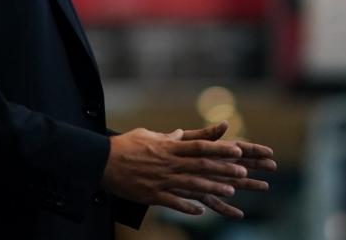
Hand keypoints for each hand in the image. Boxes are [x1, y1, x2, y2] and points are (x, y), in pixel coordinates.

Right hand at [101, 127, 246, 215]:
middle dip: (223, 169)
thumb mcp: (148, 136)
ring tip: (230, 191)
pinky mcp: (152, 194)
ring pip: (191, 184)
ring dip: (212, 188)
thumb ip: (168, 138)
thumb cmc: (125, 146)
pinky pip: (172, 202)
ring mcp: (161, 179)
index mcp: (169, 147)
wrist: (102, 161)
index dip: (219, 149)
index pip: (200, 147)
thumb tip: (180, 134)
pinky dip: (187, 207)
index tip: (238, 150)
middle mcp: (168, 163)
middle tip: (243, 172)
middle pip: (200, 166)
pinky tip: (201, 211)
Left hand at [172, 121, 277, 217]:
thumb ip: (207, 135)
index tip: (269, 151)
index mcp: (211, 150)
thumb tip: (225, 124)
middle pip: (239, 164)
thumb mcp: (188, 141)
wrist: (151, 166)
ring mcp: (208, 178)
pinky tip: (238, 215)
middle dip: (257, 165)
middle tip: (274, 166)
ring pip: (232, 183)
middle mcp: (213, 164)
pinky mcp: (199, 192)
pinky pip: (215, 202)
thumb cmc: (169, 150)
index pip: (237, 148)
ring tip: (265, 186)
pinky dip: (226, 209)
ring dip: (248, 185)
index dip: (254, 150)